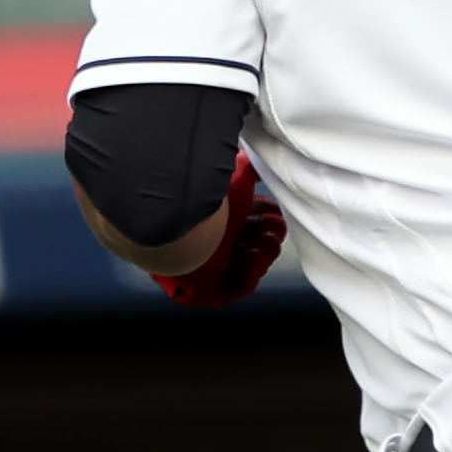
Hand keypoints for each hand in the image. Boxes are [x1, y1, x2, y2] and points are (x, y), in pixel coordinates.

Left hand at [154, 155, 285, 307]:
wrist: (175, 222)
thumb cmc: (199, 197)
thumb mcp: (233, 175)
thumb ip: (248, 169)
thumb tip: (257, 162)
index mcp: (218, 214)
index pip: (250, 219)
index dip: (268, 215)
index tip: (276, 210)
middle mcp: (214, 239)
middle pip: (255, 242)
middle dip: (269, 234)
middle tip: (272, 228)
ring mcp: (211, 266)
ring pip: (252, 264)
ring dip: (264, 253)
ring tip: (259, 243)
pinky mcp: (210, 289)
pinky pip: (241, 286)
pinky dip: (253, 272)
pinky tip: (251, 257)